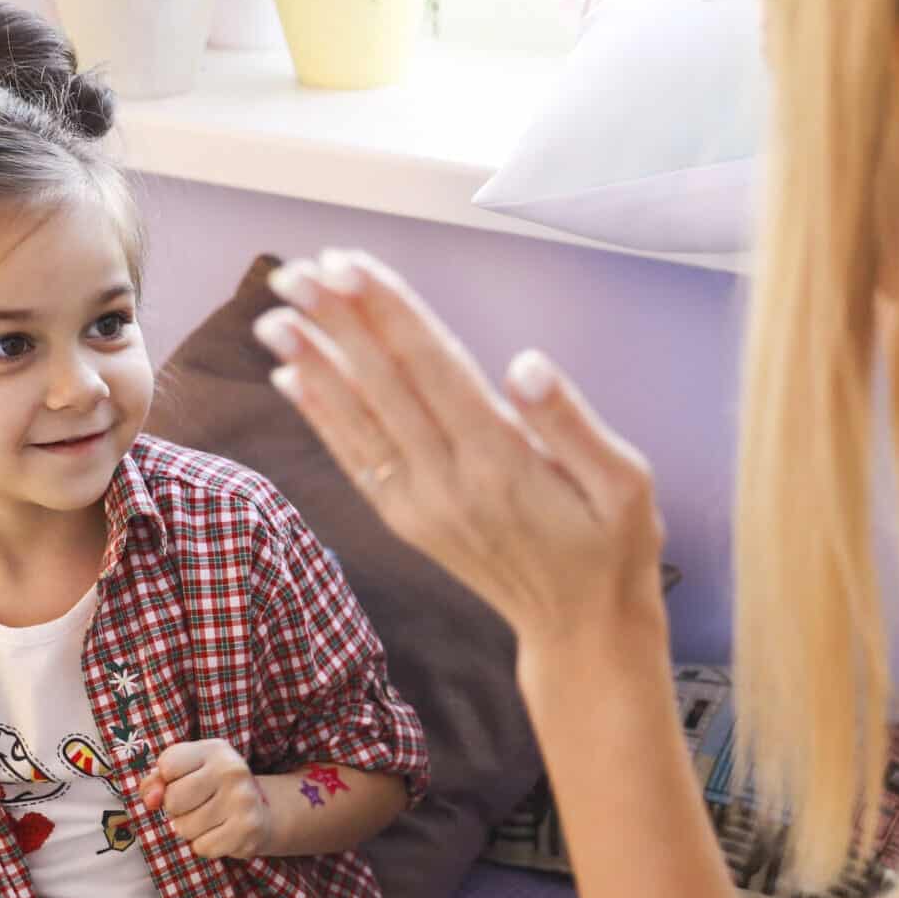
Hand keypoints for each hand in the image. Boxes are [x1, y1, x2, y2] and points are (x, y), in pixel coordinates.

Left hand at [139, 740, 270, 859]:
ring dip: (191, 830)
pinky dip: (206, 845)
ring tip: (211, 819)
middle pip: (173, 801)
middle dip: (177, 810)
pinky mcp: (248, 829)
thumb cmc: (210, 789)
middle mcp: (231, 770)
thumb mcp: (184, 773)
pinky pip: (201, 847)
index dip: (167, 781)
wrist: (260, 810)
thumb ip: (156, 782)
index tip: (186, 780)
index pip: (166, 767)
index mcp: (214, 750)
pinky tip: (221, 832)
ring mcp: (242, 799)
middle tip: (199, 804)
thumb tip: (150, 800)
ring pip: (184, 828)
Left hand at [251, 249, 668, 657]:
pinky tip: (291, 375)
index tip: (350, 265)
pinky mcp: (407, 521)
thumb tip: (524, 362)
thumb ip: (572, 422)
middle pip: (384, 386)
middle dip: (338, 324)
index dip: (388, 314)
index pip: (432, 369)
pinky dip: (320, 415)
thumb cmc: (613, 546)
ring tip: (272, 314)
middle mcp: (449, 482)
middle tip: (297, 272)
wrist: (582, 631)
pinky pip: (355, 459)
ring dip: (314, 364)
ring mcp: (421, 505)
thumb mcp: (625, 483)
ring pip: (359, 420)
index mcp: (502, 461)